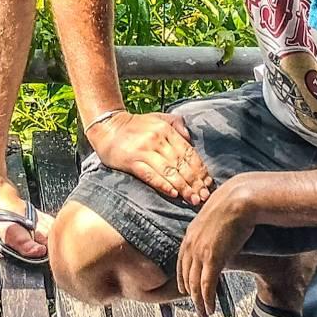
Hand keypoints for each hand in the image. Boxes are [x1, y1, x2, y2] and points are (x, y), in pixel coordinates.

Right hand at [91, 110, 211, 205]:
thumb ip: (176, 124)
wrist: (107, 127)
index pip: (189, 152)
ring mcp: (144, 151)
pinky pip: (150, 176)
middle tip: (204, 197)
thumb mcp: (158, 118)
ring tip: (192, 199)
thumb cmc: (135, 125)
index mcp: (166, 130)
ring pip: (169, 172)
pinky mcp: (132, 162)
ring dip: (183, 187)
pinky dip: (163, 185)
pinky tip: (173, 193)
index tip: (208, 183)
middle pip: (181, 164)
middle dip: (195, 182)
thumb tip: (190, 138)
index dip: (200, 169)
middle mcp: (157, 140)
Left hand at [176, 175, 256, 316]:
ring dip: (200, 303)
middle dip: (191, 296)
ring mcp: (200, 252)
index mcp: (190, 234)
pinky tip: (210, 310)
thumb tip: (219, 238)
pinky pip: (207, 285)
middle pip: (187, 277)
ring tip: (204, 316)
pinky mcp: (212, 258)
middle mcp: (191, 244)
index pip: (182, 262)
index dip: (184, 278)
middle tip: (197, 309)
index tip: (187, 290)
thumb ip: (212, 231)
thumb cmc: (234, 205)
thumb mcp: (216, 218)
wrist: (241, 198)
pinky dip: (207, 300)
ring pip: (195, 285)